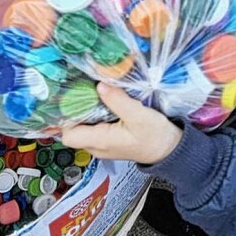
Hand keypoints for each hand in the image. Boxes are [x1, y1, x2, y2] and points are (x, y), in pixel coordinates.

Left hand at [61, 83, 182, 164]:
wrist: (169, 149)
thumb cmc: (155, 136)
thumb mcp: (139, 116)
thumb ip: (118, 101)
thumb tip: (100, 85)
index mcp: (101, 141)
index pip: (68, 135)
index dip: (66, 117)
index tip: (71, 97)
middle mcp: (96, 145)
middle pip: (73, 129)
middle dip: (75, 109)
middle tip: (80, 88)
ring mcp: (101, 143)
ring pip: (83, 127)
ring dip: (85, 110)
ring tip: (90, 91)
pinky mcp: (108, 138)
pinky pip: (93, 126)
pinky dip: (94, 113)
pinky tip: (101, 100)